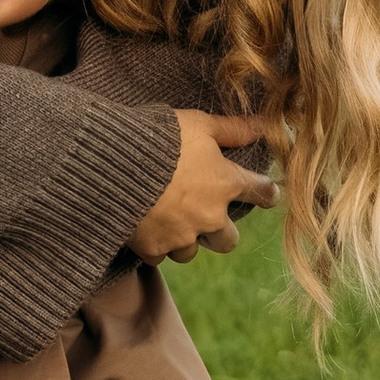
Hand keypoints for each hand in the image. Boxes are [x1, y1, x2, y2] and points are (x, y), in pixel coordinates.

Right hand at [132, 111, 276, 265]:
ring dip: (185, 239)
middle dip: (220, 231)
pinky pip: (160, 255)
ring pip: (192, 252)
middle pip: (229, 240)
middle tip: (204, 214)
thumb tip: (264, 125)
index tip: (266, 194)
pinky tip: (145, 227)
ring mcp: (182, 236)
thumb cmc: (159, 136)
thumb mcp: (198, 123)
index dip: (266, 193)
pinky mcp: (153, 248)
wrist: (113, 161)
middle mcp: (210, 217)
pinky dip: (155, 244)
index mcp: (226, 184)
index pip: (261, 193)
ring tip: (168, 220)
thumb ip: (232, 129)